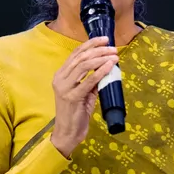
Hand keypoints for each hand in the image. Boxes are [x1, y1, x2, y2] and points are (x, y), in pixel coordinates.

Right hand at [50, 36, 118, 156]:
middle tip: (113, 48)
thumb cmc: (76, 113)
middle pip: (80, 57)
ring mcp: (64, 88)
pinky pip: (89, 81)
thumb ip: (91, 80)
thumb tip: (107, 67)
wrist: (67, 134)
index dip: (90, 44)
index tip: (104, 39)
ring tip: (114, 55)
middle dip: (98, 50)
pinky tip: (110, 66)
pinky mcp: (72, 97)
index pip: (75, 53)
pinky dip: (101, 71)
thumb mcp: (84, 92)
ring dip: (101, 58)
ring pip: (84, 65)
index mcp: (61, 75)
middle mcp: (60, 78)